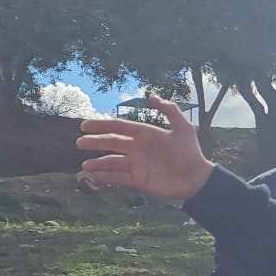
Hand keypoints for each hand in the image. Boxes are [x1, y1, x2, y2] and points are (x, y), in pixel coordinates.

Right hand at [76, 96, 213, 199]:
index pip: (119, 127)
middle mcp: (137, 148)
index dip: (102, 125)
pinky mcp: (138, 180)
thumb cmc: (191, 152)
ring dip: (97, 163)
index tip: (84, 126)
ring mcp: (136, 164)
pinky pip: (117, 178)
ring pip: (111, 162)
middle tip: (79, 142)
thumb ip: (169, 110)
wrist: (197, 179)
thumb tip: (151, 95)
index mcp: (145, 134)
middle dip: (95, 142)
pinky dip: (104, 178)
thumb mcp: (183, 128)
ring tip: (84, 166)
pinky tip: (93, 178)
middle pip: (111, 143)